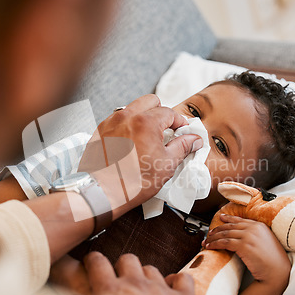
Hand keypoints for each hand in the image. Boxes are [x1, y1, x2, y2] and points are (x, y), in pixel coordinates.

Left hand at [79, 94, 202, 212]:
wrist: (102, 193)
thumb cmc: (132, 182)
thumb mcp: (166, 165)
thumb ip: (182, 147)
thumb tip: (193, 140)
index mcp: (145, 122)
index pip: (169, 112)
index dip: (179, 122)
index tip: (182, 131)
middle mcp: (126, 117)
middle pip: (150, 101)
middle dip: (161, 112)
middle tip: (166, 129)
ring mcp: (111, 123)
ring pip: (132, 108)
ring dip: (143, 116)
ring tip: (148, 136)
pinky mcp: (101, 131)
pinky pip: (118, 120)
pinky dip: (128, 126)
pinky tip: (132, 142)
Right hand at [84, 252, 202, 294]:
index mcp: (113, 293)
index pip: (98, 262)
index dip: (93, 262)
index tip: (92, 265)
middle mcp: (138, 286)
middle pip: (127, 260)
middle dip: (122, 268)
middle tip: (119, 281)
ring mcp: (163, 291)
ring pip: (152, 269)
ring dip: (146, 277)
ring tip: (142, 291)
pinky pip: (182, 279)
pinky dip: (176, 283)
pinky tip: (171, 291)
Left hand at [203, 214, 290, 285]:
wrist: (277, 272)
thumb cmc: (272, 260)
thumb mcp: (265, 242)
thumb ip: (254, 235)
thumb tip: (240, 235)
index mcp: (260, 226)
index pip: (239, 220)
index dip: (228, 219)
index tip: (221, 218)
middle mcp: (254, 228)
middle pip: (230, 226)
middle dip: (217, 230)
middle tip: (209, 234)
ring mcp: (249, 236)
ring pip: (225, 234)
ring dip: (213, 238)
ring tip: (206, 242)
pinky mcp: (244, 245)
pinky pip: (224, 243)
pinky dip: (215, 244)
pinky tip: (210, 247)